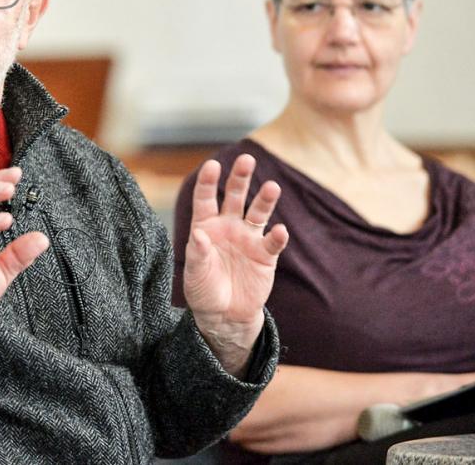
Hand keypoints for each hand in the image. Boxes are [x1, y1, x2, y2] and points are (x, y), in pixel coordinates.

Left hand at [183, 153, 289, 374]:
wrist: (225, 314)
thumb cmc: (204, 289)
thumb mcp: (195, 274)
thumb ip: (198, 254)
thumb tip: (200, 235)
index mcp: (206, 225)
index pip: (205, 198)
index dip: (208, 181)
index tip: (212, 165)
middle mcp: (228, 226)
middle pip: (235, 196)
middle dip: (240, 177)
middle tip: (247, 159)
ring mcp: (248, 238)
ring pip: (258, 212)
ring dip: (265, 199)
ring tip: (272, 187)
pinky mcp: (266, 254)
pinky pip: (273, 241)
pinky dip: (277, 236)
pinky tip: (279, 230)